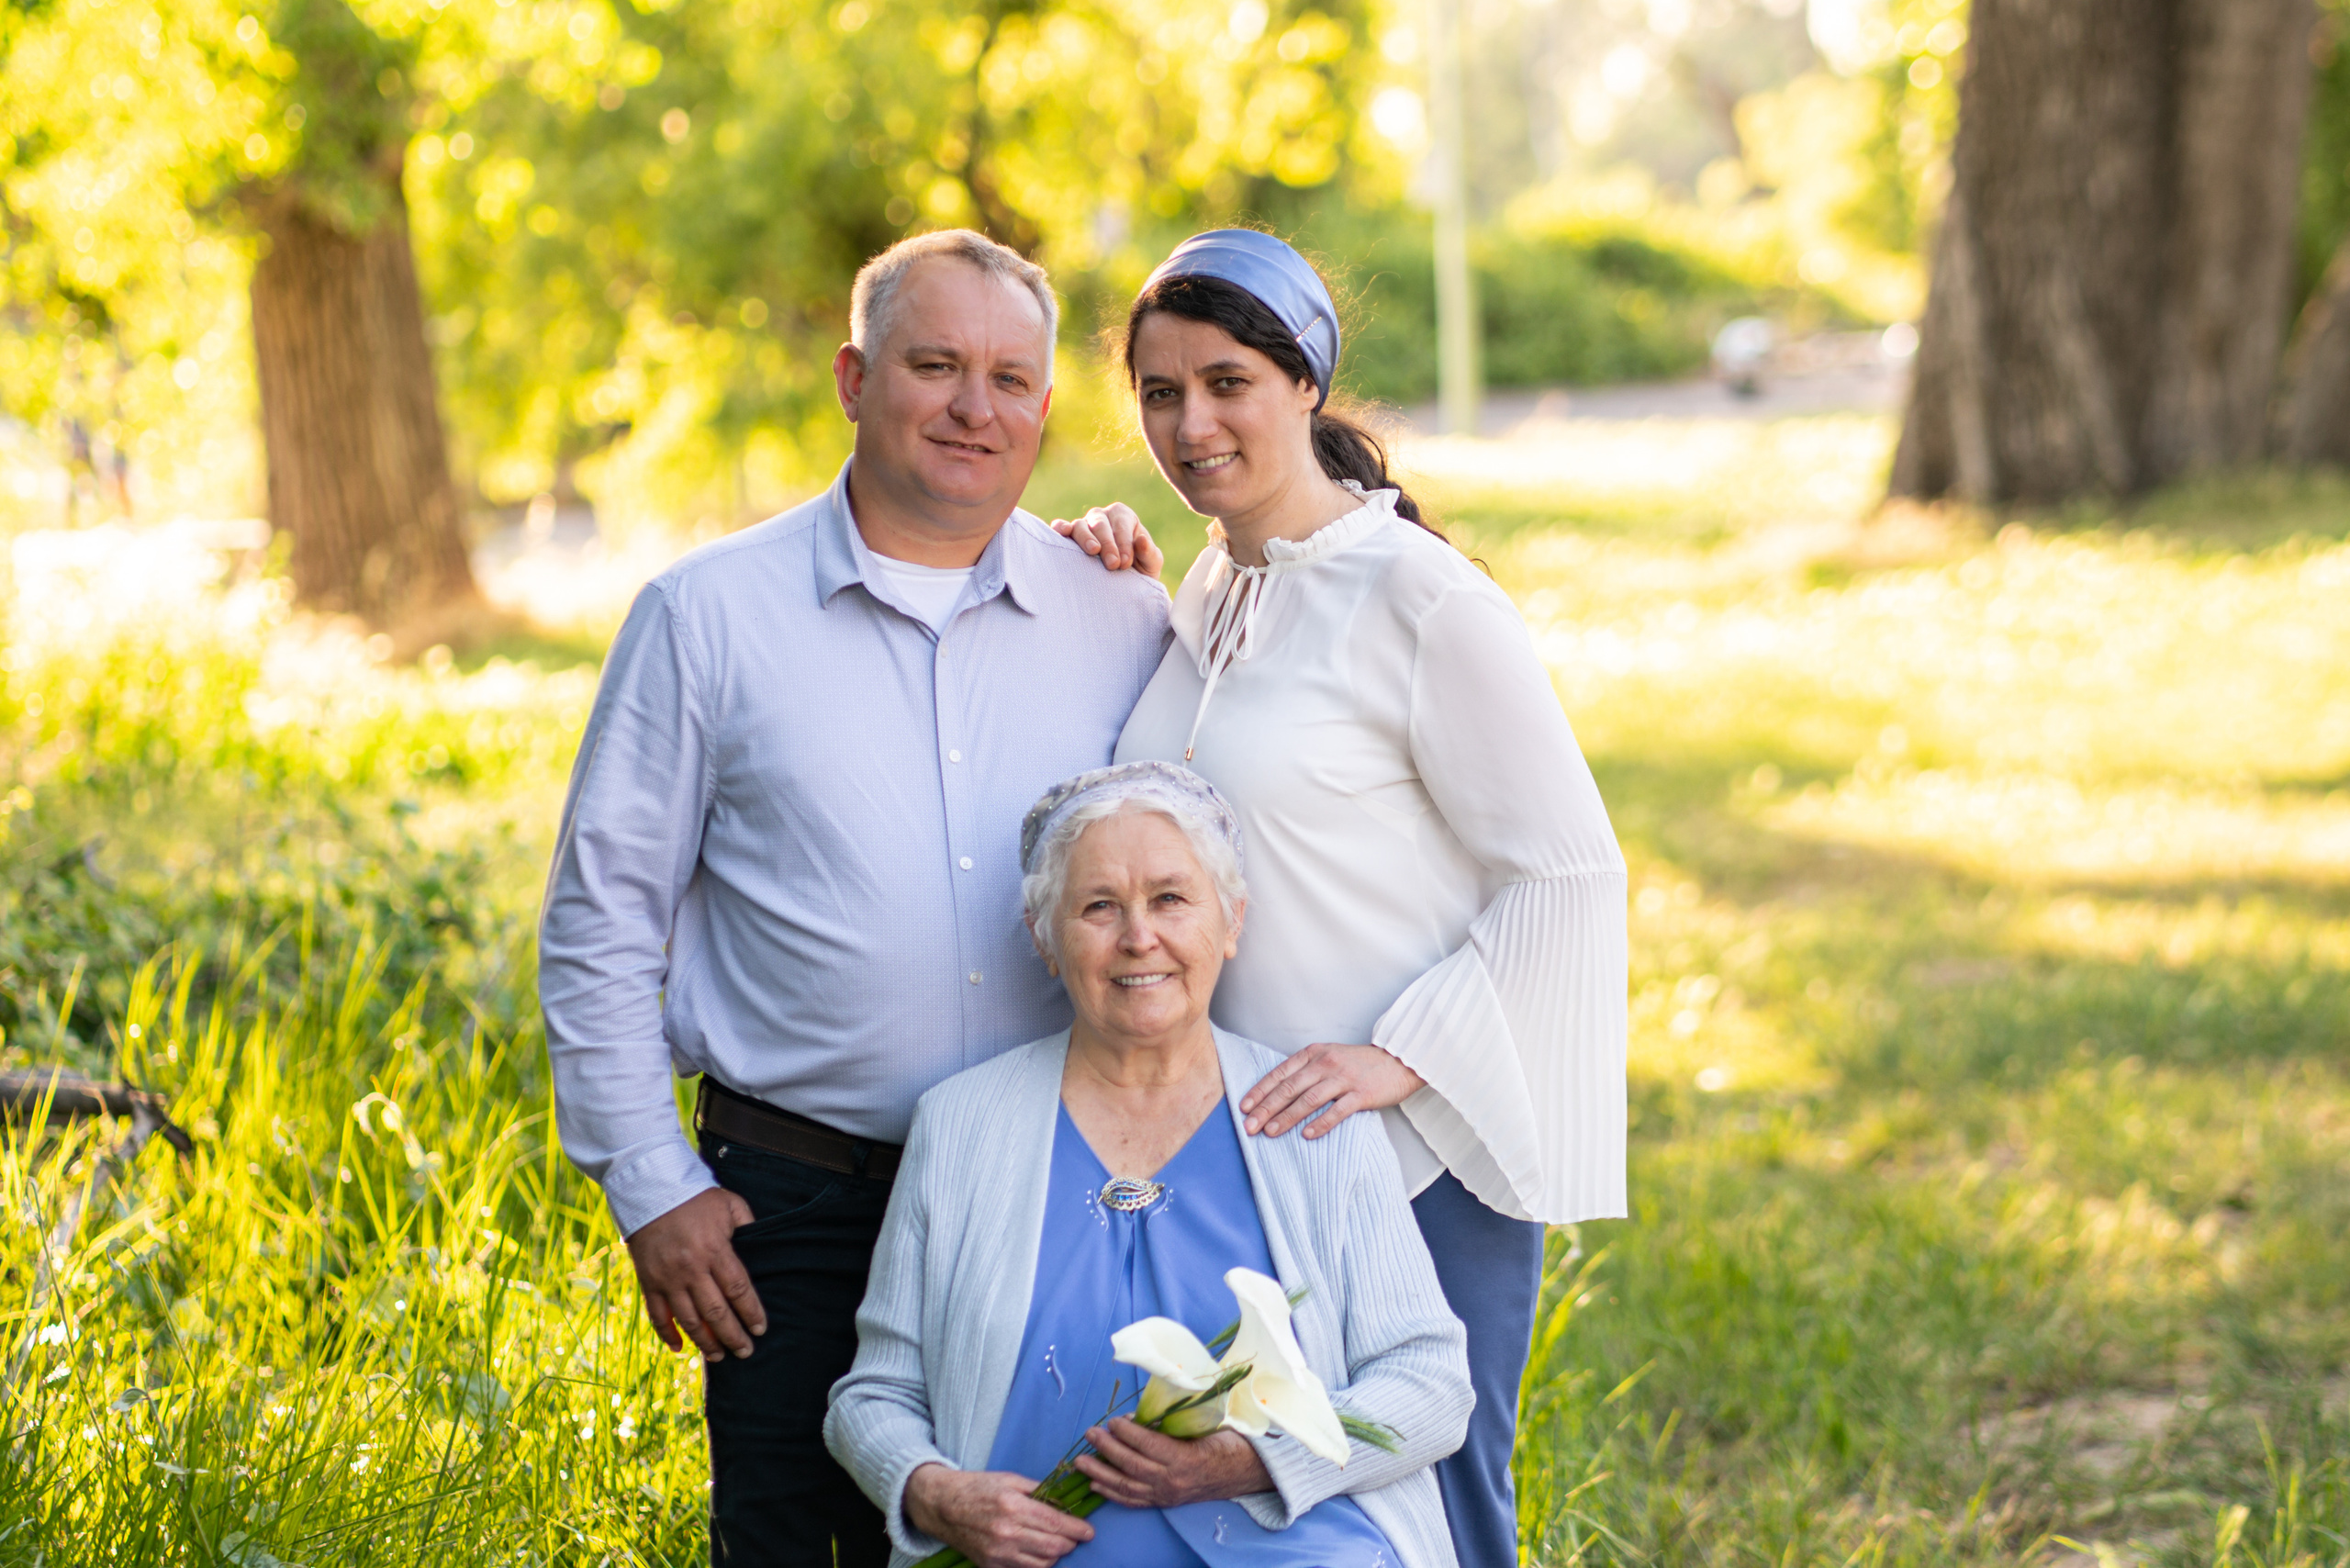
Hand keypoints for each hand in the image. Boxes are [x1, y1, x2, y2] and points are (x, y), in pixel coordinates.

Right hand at [624, 1187, 766, 1360]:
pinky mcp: (648, 1281)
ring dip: (706, 1343)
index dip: (751, 1313)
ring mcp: (668, 1278)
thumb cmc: (696, 1197)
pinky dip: (668, 1335)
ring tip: (719, 1357)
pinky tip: (680, 1349)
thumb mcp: (730, 1204)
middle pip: (716, 1313)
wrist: (651, 1190)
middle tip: (746, 1352)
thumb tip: (763, 1248)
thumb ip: (748, 1226)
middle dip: (733, 1337)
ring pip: (689, 1320)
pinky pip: (657, 1315)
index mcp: (716, 1250)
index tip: (761, 1329)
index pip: (739, 1290)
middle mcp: (692, 1269)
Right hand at [904, 1464, 1094, 1567]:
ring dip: (1056, 1556)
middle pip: (1052, 1547)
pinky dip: (1037, 1563)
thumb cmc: (978, 1488)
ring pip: (1041, 1564)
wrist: (943, 1506)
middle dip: (1070, 1543)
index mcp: (1013, 1506)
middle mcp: (1006, 1532)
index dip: (1077, 1529)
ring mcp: (998, 1552)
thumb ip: (1038, 1491)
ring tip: (1058, 1544)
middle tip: (1077, 1537)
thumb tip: (1063, 1500)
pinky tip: (1039, 1552)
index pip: (1055, 1523)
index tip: (1088, 1531)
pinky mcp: (990, 1565)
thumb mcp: (1010, 1479)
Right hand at [1052, 502, 1162, 577]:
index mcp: (1123, 516)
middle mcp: (1101, 517)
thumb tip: (1141, 540)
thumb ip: (1149, 552)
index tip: (1125, 563)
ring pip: (1081, 525)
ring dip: (1086, 538)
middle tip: (1113, 565)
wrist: (1121, 585)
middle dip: (1108, 544)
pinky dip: (1060, 528)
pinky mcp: (1069, 537)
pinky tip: (1063, 533)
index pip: (1121, 525)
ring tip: (1093, 551)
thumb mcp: (1150, 563)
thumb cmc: (1139, 570)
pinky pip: (1061, 527)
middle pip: (1101, 524)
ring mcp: (1083, 525)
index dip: (1124, 543)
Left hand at [1073, 1418, 1272, 1507]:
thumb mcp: (1202, 1426)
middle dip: (1107, 1449)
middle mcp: (1173, 1480)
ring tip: (1081, 1462)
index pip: (1149, 1445)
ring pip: (1127, 1486)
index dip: (1127, 1433)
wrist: (1244, 1471)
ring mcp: (1167, 1494)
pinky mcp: (1165, 1502)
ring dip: (1100, 1473)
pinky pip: (1133, 1501)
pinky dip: (1112, 1494)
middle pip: (1132, 1465)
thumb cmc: (1224, 1441)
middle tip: (1090, 1433)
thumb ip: (1170, 1423)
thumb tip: (1136, 1418)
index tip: (1113, 1420)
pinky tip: (1095, 1485)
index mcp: (1186, 1458)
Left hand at [1241, 1043, 1426, 1139]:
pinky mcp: (1362, 1094)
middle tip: (1249, 1126)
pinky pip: (1337, 1111)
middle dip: (1266, 1108)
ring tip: (1270, 1132)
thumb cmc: (1359, 1063)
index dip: (1260, 1091)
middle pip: (1289, 1088)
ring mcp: (1344, 1078)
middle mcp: (1326, 1063)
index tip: (1244, 1107)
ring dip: (1287, 1117)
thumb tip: (1276, 1093)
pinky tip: (1307, 1135)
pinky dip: (1321, 1123)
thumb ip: (1306, 1070)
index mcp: (1314, 1054)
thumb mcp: (1328, 1057)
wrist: (1398, 1061)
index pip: (1280, 1073)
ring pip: (1308, 1100)